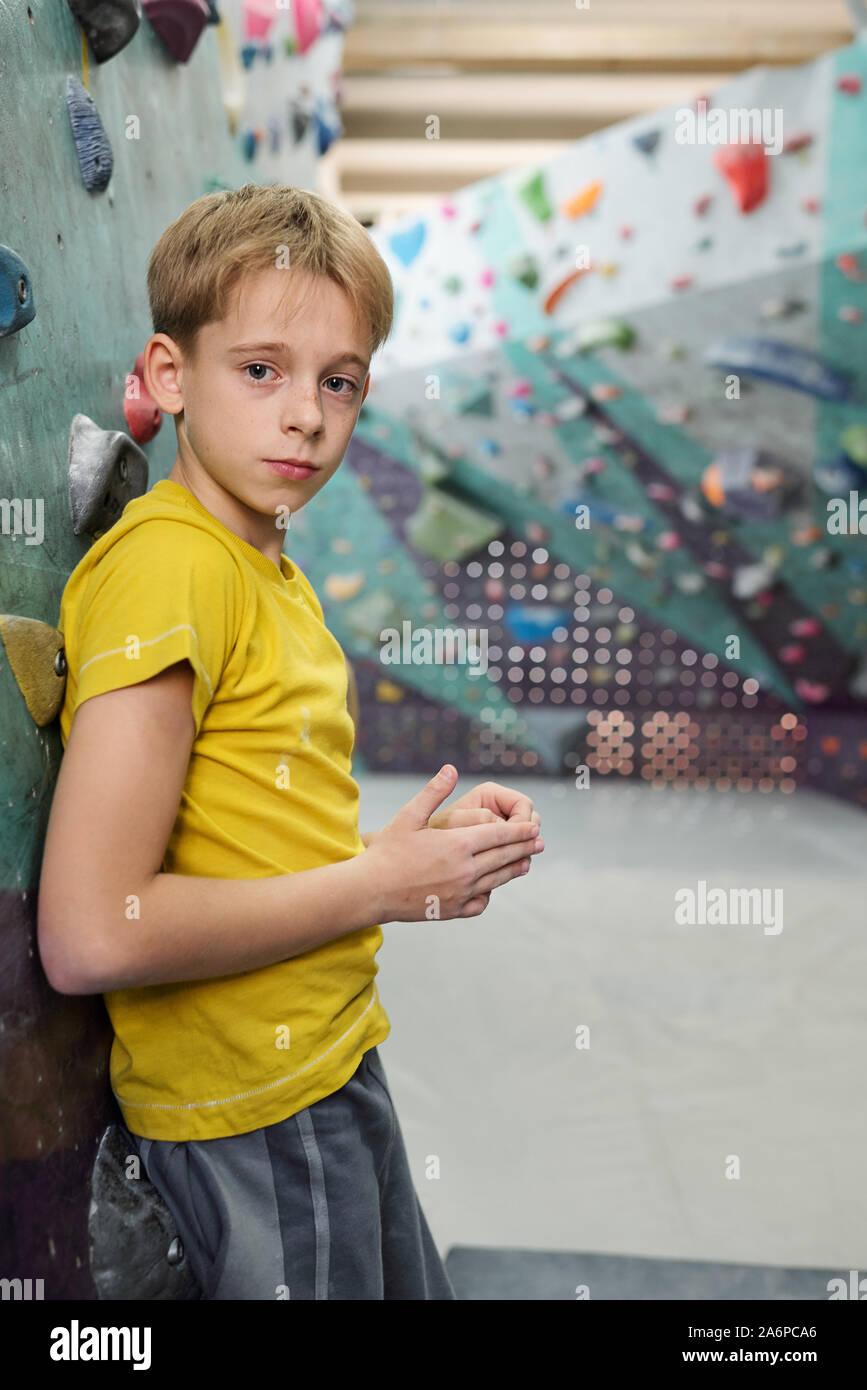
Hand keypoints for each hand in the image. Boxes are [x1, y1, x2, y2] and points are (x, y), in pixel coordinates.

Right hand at [361, 765, 541, 922]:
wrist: (371, 891)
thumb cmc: (387, 850)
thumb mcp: (409, 816)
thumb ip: (434, 792)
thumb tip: (451, 768)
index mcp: (458, 844)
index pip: (499, 835)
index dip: (519, 830)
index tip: (534, 827)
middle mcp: (465, 870)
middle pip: (504, 857)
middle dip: (524, 848)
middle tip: (540, 843)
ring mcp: (461, 892)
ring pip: (497, 880)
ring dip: (514, 869)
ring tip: (525, 863)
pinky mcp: (453, 910)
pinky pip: (481, 902)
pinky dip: (490, 893)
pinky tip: (492, 887)